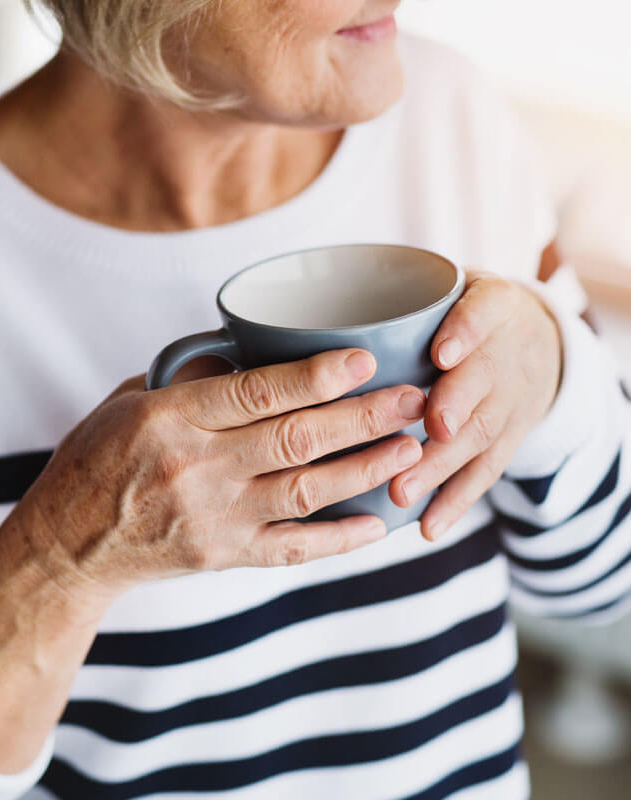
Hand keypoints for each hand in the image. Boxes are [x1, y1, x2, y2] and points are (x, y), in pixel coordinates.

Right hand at [0, 349, 425, 773]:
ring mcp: (212, 518)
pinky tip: (379, 523)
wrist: (67, 543)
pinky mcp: (222, 557)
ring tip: (412, 447)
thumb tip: (255, 354)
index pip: (257, 392)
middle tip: (414, 398)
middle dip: (364, 417)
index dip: (318, 375)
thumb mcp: (129, 403)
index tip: (366, 359)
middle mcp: (195, 469)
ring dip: (366, 469)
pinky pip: (293, 549)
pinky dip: (340, 539)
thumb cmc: (96, 459)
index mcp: (170, 420)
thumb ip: (193, 383)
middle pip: (296, 438)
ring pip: (306, 491)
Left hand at [391, 273, 562, 540]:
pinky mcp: (509, 438)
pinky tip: (427, 527)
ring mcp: (513, 399)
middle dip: (454, 408)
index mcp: (490, 304)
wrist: (534, 339)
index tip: (441, 353)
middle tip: (425, 429)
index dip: (466, 332)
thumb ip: (393, 298)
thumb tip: (295, 320)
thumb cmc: (457, 312)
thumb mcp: (445, 287)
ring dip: (441, 466)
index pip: (484, 311)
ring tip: (404, 491)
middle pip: (484, 381)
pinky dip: (455, 502)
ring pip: (481, 434)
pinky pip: (485, 473)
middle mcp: (508, 352)